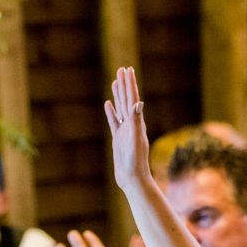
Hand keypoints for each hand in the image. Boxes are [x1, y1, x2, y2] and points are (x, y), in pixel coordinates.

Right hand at [103, 67, 153, 193]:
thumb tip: (138, 103)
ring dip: (118, 94)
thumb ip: (137, 121)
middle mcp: (132, 124)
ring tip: (116, 81)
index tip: (128, 70)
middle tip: (122, 69)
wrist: (133, 178)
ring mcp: (124, 130)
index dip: (130, 84)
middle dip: (125, 84)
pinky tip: (108, 104)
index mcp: (137, 122)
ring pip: (120, 108)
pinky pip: (114, 121)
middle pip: (127, 99)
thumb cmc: (135, 161)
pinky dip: (111, 112)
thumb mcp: (135, 139)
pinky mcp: (118, 138)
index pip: (133, 98)